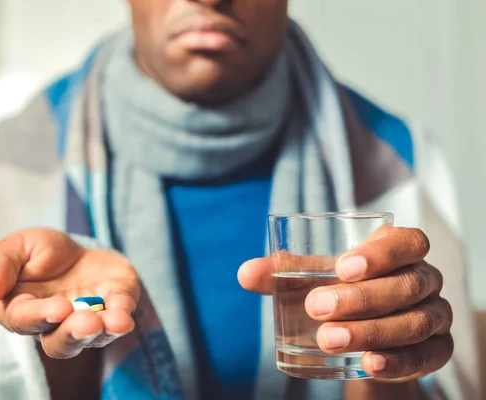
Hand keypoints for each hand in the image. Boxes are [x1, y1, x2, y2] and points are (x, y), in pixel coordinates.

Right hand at [0, 228, 139, 358]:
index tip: (58, 308)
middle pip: (61, 342)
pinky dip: (124, 314)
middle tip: (87, 323)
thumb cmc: (38, 253)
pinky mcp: (115, 307)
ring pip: (94, 338)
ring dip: (105, 331)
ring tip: (115, 321)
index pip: (26, 320)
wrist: (76, 249)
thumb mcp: (14, 248)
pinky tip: (125, 309)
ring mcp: (88, 319)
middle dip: (75, 333)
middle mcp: (55, 325)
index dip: (41, 316)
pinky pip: (121, 316)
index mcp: (22, 311)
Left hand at [238, 226, 452, 379]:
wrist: (361, 335)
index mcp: (400, 251)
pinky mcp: (436, 350)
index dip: (381, 253)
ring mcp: (435, 316)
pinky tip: (369, 363)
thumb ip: (281, 273)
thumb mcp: (312, 278)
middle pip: (407, 284)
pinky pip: (425, 357)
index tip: (342, 268)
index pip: (408, 242)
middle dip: (361, 298)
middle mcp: (424, 279)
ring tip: (328, 340)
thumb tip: (245, 273)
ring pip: (414, 322)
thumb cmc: (337, 291)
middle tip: (316, 308)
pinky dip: (397, 362)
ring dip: (370, 332)